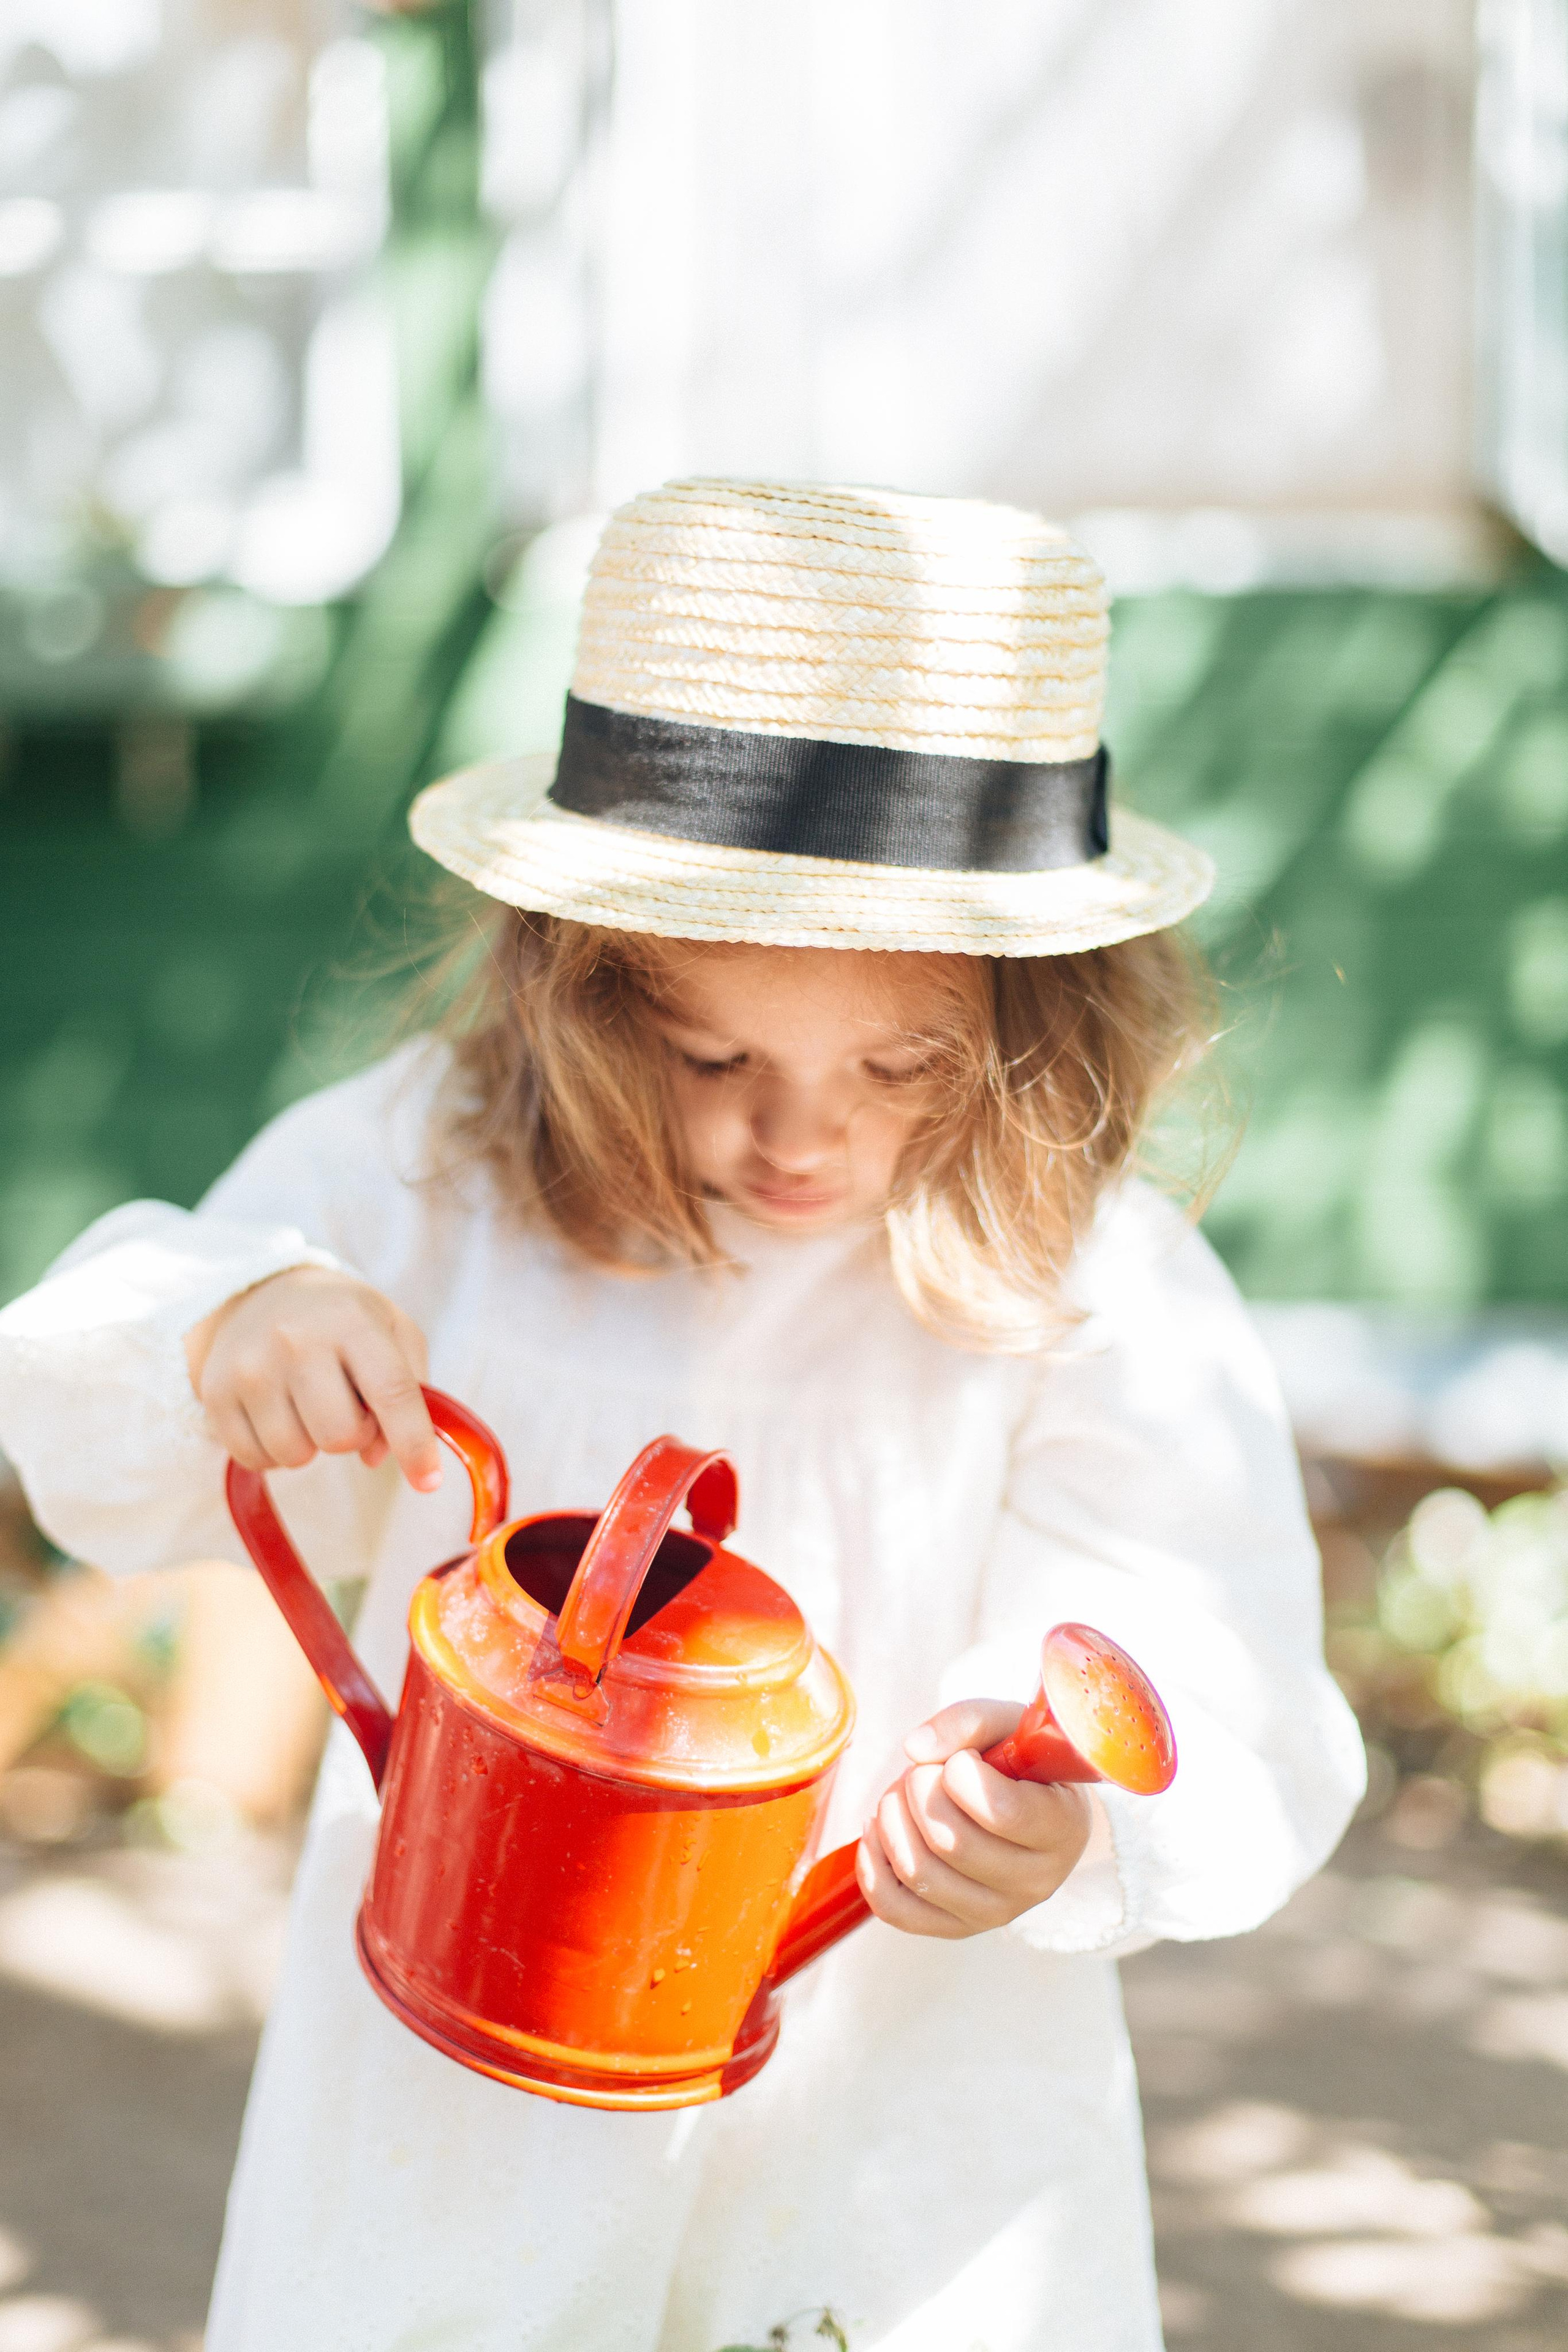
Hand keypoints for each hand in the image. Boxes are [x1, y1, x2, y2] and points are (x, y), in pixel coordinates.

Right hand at [185, 1266, 442, 1492]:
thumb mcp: (392, 1331)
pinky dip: (275, 1452)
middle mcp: (295, 1340)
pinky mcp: (216, 1394)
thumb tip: (382, 1455)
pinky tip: (281, 1416)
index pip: (392, 1392)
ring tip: (311, 1406)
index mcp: (351, 1321)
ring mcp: (249, 1367)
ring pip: (295, 1455)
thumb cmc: (342, 1320)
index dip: (414, 1444)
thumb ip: (410, 1389)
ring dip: (312, 1445)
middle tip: (349, 1406)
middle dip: (355, 1435)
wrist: (262, 1292)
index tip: (428, 1483)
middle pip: (340, 1435)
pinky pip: (256, 1459)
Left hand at [857, 1697, 1091, 1939]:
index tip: (960, 1759)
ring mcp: (996, 1912)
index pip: (1002, 1811)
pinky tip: (879, 1829)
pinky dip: (872, 1863)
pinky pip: (895, 1908)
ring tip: (902, 1794)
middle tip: (923, 1771)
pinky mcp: (957, 1928)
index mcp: (1063, 1827)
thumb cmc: (1019, 1764)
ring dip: (892, 1819)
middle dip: (918, 1789)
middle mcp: (1036, 1881)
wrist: (1027, 1806)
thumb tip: (916, 1749)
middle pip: (949, 1841)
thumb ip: (967, 1722)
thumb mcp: (1008, 1725)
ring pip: (918, 1873)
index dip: (961, 1774)